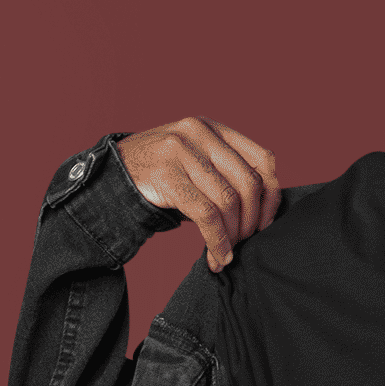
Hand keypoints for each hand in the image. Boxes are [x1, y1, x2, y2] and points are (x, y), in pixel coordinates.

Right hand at [116, 117, 279, 271]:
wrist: (113, 177)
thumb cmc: (162, 177)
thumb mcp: (198, 165)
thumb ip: (227, 176)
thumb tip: (263, 214)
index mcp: (215, 129)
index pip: (263, 160)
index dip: (271, 196)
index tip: (265, 225)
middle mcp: (200, 133)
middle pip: (249, 183)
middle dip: (251, 222)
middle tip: (245, 244)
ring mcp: (182, 150)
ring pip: (228, 200)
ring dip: (232, 236)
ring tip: (227, 254)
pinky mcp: (167, 174)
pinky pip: (205, 214)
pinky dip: (216, 241)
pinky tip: (217, 256)